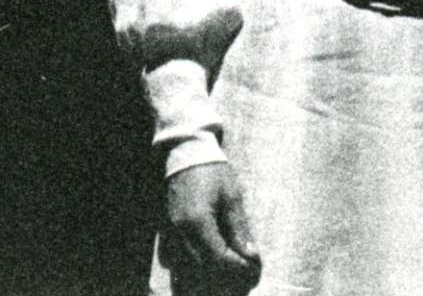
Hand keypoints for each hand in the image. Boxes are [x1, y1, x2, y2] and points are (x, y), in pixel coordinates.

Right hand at [163, 161, 260, 282]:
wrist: (185, 151)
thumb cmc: (211, 170)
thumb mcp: (231, 196)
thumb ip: (239, 229)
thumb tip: (250, 255)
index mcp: (198, 222)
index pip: (219, 259)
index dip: (238, 267)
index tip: (253, 265)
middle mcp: (181, 231)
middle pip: (204, 267)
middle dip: (226, 270)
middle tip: (244, 264)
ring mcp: (172, 230)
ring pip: (192, 263)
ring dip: (212, 266)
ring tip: (231, 257)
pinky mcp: (169, 227)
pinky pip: (182, 254)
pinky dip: (199, 259)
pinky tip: (213, 250)